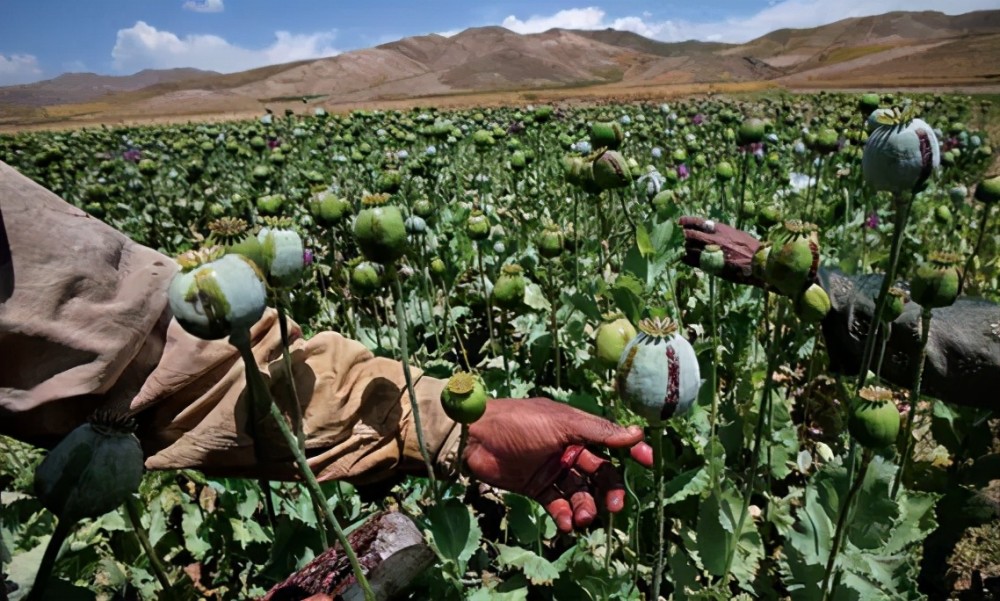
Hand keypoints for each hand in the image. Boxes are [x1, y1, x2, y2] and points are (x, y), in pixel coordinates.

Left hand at [464, 398, 652, 532]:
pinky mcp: (537, 489)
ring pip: (581, 492)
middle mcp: (568, 449)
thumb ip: (599, 432)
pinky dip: (566, 515)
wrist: (475, 438)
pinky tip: (567, 523)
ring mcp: (553, 470)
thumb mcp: (562, 423)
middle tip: (613, 506)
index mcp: (576, 429)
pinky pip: (559, 505)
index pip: (611, 442)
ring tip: (582, 517)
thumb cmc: (520, 423)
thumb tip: (637, 434)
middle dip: (609, 490)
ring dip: (587, 506)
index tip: (648, 463)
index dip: (631, 451)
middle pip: (600, 473)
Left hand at [679, 216, 762, 286]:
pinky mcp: (709, 265)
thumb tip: (710, 231)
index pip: (697, 222)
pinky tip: (684, 258)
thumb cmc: (750, 247)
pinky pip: (691, 261)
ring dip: (684, 248)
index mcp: (719, 229)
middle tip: (678, 237)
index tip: (678, 221)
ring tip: (682, 248)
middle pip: (689, 235)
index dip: (686, 221)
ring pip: (688, 248)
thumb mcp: (735, 234)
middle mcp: (712, 239)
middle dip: (683, 236)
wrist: (757, 262)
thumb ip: (721, 233)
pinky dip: (686, 259)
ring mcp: (709, 252)